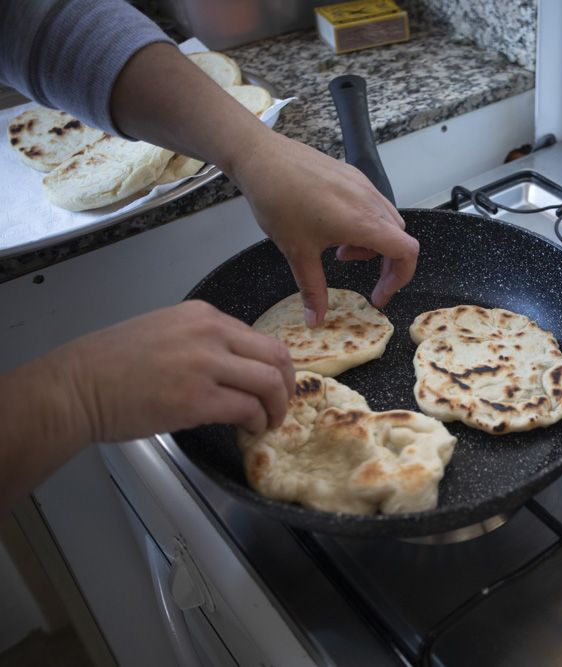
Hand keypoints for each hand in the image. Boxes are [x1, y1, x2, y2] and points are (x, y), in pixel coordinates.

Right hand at [53, 300, 294, 440]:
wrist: (76, 387)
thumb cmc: (110, 366)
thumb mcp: (164, 332)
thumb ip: (202, 342)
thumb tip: (234, 366)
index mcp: (202, 316)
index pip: (259, 338)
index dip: (274, 366)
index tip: (274, 383)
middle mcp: (210, 334)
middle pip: (276, 357)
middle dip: (288, 385)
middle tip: (282, 404)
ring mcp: (206, 366)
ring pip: (270, 383)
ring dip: (277, 407)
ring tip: (269, 422)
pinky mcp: (198, 400)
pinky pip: (248, 409)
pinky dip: (257, 422)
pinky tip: (249, 429)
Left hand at [230, 130, 419, 325]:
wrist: (261, 158)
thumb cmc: (278, 198)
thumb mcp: (297, 253)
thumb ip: (312, 290)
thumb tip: (316, 319)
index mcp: (362, 222)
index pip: (407, 252)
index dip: (401, 278)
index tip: (381, 293)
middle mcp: (369, 201)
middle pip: (399, 238)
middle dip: (386, 264)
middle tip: (365, 280)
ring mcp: (362, 185)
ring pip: (388, 221)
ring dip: (374, 243)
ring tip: (341, 251)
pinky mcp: (352, 176)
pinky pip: (373, 204)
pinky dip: (365, 224)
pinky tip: (334, 228)